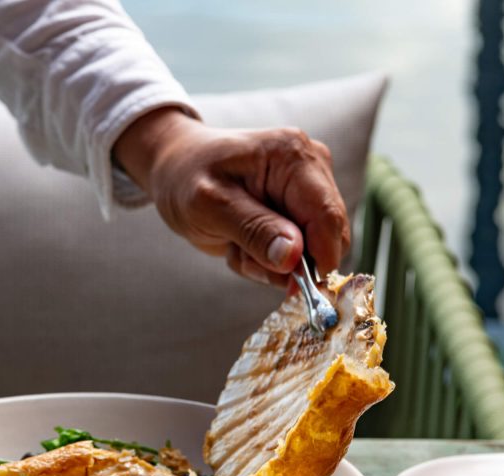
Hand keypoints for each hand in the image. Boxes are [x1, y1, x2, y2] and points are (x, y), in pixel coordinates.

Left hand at [113, 108, 349, 286]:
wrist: (175, 170)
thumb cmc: (185, 177)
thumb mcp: (208, 205)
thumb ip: (253, 230)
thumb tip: (294, 256)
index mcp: (294, 157)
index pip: (327, 216)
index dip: (319, 259)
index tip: (294, 290)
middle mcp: (312, 170)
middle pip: (328, 238)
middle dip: (286, 263)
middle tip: (242, 257)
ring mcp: (308, 192)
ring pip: (312, 253)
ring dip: (270, 264)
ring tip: (236, 245)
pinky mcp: (299, 213)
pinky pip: (298, 255)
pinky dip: (266, 260)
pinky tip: (241, 244)